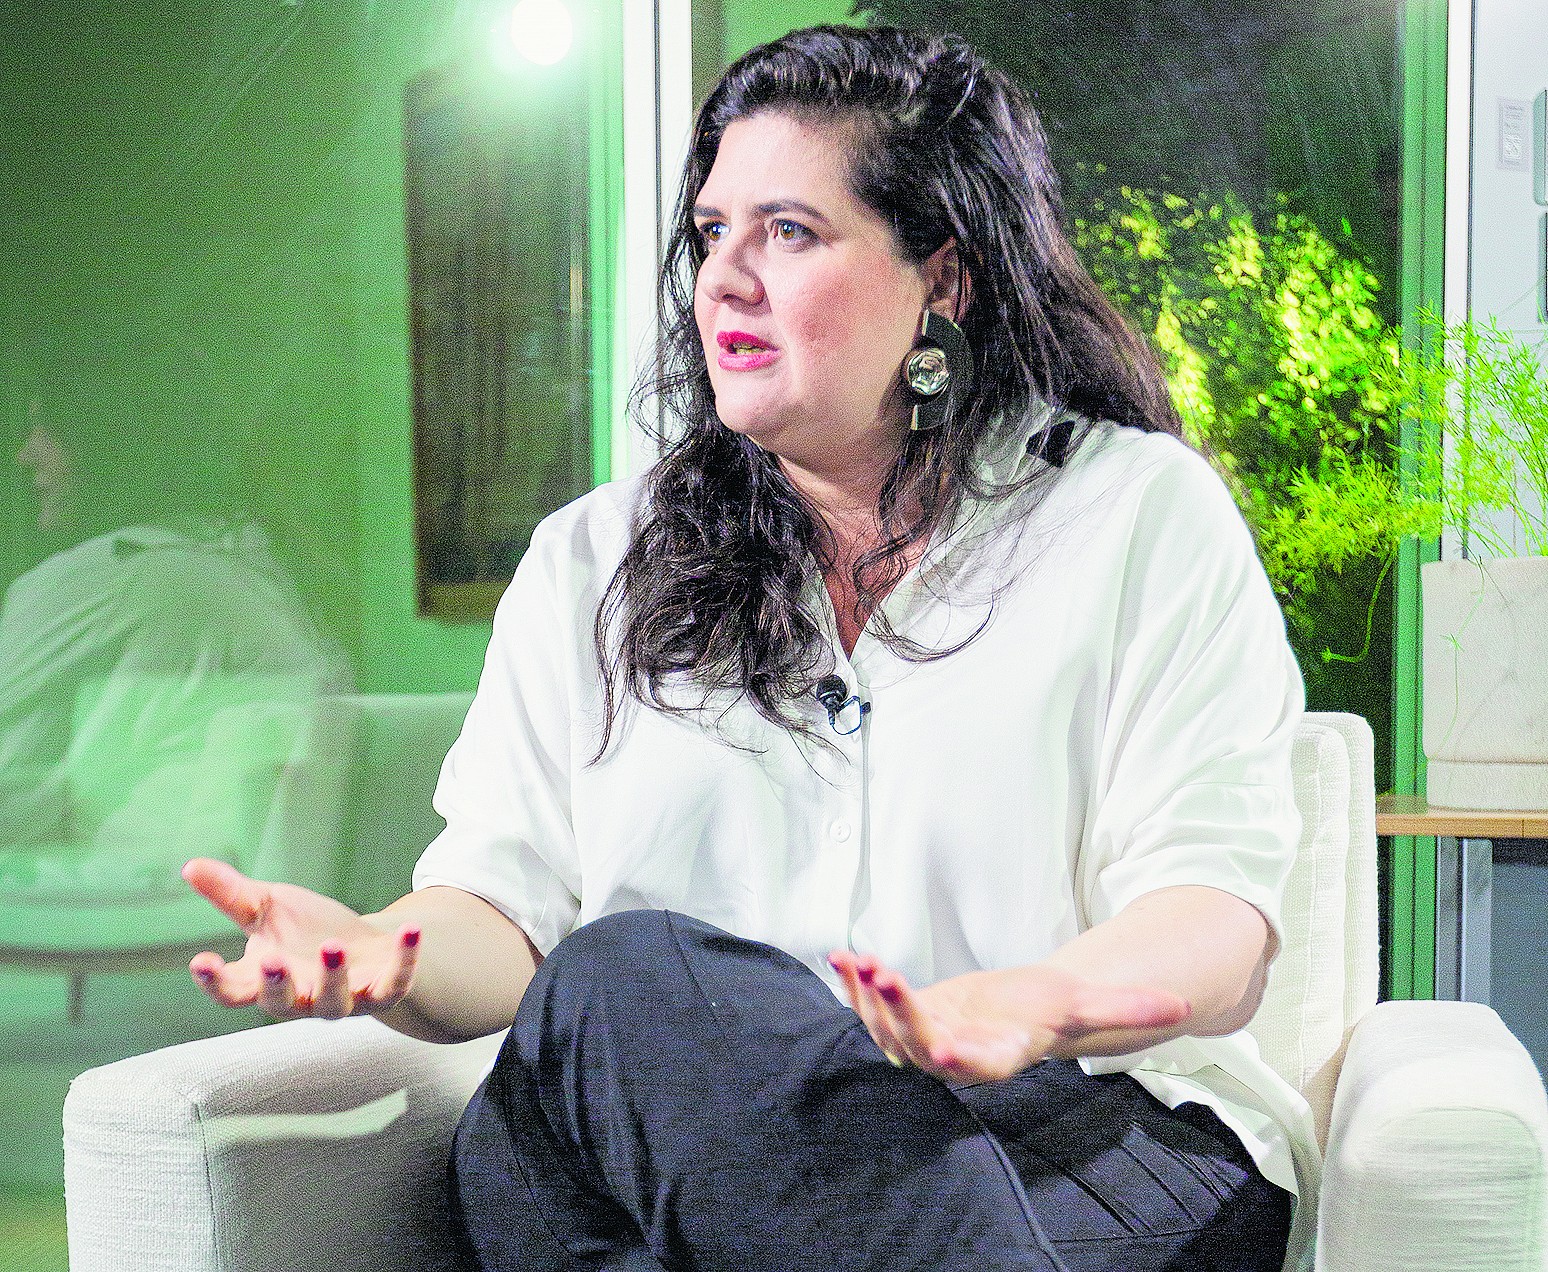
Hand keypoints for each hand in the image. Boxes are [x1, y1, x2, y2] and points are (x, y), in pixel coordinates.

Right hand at [182, 857, 421, 1020]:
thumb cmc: (306, 931)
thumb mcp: (268, 908)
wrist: (364, 947)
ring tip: (333, 946)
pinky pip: (394, 983)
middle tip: (271, 960)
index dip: (215, 981)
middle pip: (281, 1003)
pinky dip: (404, 959)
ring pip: (334, 1002)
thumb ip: (232, 895)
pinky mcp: (383, 992)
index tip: (200, 962)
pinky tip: (411, 929)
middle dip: (276, 985)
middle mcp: (301, 998)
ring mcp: (343, 1000)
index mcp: (265, 980)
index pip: (232, 989)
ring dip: (333, 976)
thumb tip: (190, 866)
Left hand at [827, 951, 1189, 1083]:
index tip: (948, 1050)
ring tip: (858, 962)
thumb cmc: (1048, 1012)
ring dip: (868, 999)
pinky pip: (870, 1009)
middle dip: (899, 1014)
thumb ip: (1126, 1010)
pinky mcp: (903, 1020)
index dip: (963, 1060)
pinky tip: (840, 958)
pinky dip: (855, 986)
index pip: (980, 1065)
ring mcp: (923, 1041)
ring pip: (886, 1030)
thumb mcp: (1084, 1005)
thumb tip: (1182, 1008)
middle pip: (920, 1046)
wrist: (1014, 1013)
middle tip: (885, 974)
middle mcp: (955, 1055)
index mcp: (999, 1055)